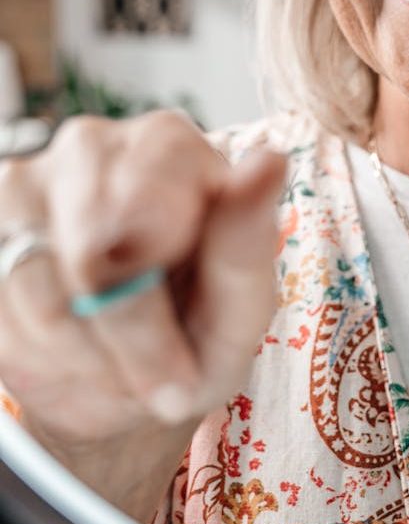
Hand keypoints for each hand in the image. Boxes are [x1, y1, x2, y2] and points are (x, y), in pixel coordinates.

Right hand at [0, 111, 285, 517]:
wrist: (132, 375)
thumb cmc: (200, 328)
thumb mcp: (242, 306)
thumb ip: (248, 240)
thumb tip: (268, 160)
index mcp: (170, 146)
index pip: (145, 203)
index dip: (153, 292)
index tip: (182, 349)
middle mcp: (91, 147)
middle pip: (86, 251)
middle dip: (128, 337)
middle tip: (164, 377)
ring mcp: (23, 184)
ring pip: (36, 287)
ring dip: (89, 354)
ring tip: (127, 364)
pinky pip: (0, 308)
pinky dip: (41, 356)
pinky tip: (79, 353)